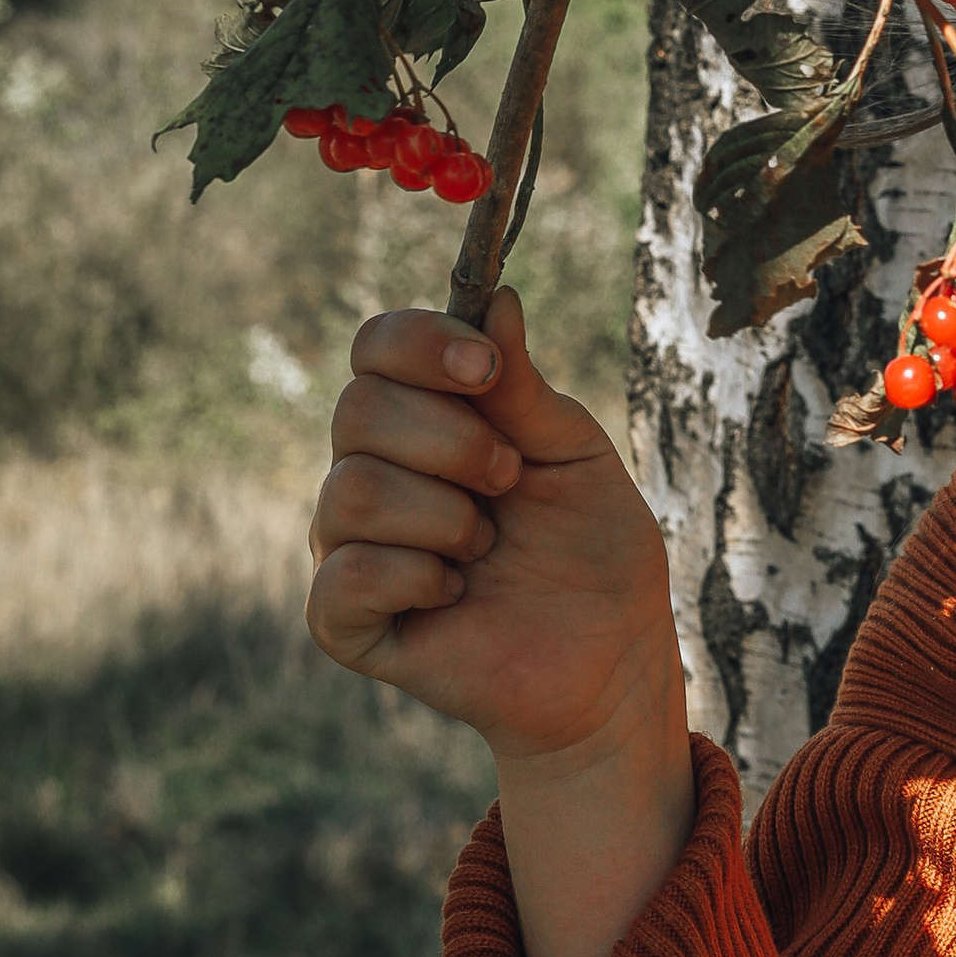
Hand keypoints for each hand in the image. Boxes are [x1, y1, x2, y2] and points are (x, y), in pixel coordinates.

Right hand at [308, 289, 684, 772]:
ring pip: (350, 491)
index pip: (375, 345)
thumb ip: (526, 386)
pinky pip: (344, 577)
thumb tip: (497, 298)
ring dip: (445, 516)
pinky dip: (417, 577)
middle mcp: (372, 470)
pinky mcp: (344, 622)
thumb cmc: (593, 548)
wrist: (611, 657)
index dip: (421, 344)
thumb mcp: (574, 453)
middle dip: (453, 441)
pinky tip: (457, 592)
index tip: (486, 371)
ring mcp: (350, 546)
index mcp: (424, 417)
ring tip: (489, 544)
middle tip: (510, 479)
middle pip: (357, 409)